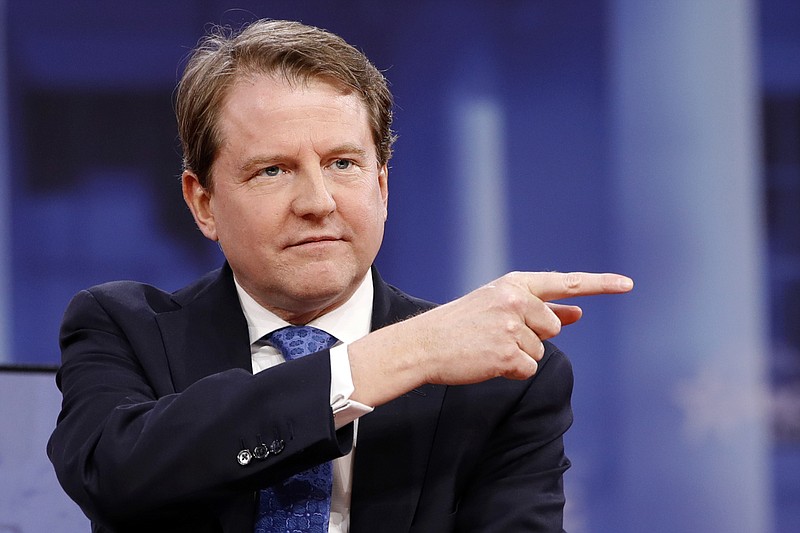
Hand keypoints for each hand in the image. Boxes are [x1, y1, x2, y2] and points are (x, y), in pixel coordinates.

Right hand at [349, 271, 632, 405]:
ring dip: (518, 356)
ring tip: (487, 347)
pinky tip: (487, 361)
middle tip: (495, 335)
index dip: (599, 285)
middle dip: (533, 337)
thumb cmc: (461, 325)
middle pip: (552, 327)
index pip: (564, 283)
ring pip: (540, 352)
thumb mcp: (499, 307)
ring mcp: (512, 327)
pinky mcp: (508, 353)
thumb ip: (541, 309)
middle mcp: (516, 301)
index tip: (627, 284)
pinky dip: (511, 371)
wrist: (424, 344)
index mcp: (513, 284)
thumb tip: (577, 314)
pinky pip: (528, 369)